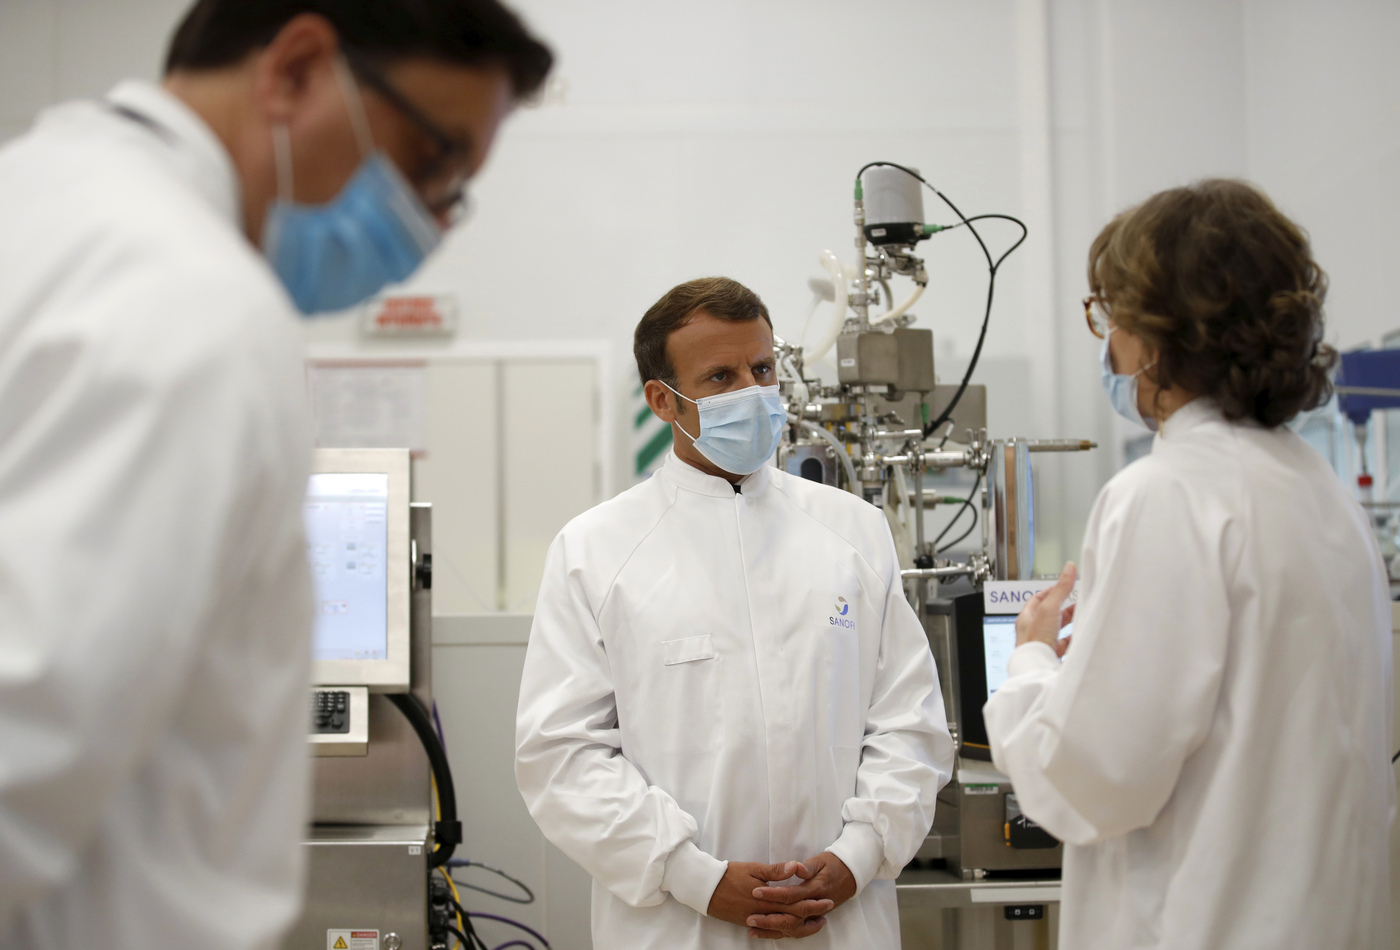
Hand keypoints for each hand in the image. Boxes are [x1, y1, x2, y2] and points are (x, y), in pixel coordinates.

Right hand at [706, 861, 832, 939]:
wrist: (706, 888)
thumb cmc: (730, 874)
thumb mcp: (753, 868)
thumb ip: (775, 871)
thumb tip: (795, 867)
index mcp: (766, 898)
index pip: (795, 904)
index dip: (813, 904)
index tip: (827, 901)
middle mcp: (763, 913)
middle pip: (793, 918)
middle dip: (812, 915)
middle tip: (827, 912)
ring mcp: (756, 920)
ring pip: (783, 928)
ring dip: (801, 927)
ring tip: (814, 923)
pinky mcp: (749, 923)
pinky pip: (770, 931)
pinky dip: (783, 931)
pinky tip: (791, 929)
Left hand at [747, 852, 856, 937]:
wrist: (851, 875)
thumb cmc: (833, 865)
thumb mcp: (820, 861)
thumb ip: (807, 867)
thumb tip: (795, 867)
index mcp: (814, 889)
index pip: (791, 894)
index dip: (772, 894)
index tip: (755, 891)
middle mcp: (814, 905)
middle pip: (790, 917)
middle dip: (768, 918)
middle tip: (749, 917)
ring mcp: (814, 914)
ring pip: (793, 928)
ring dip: (772, 929)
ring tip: (753, 928)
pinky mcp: (813, 918)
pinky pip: (797, 930)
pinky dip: (782, 932)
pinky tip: (766, 932)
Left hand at [1015, 561, 1076, 652]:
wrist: (1036, 668)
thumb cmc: (1036, 640)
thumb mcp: (1049, 609)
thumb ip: (1061, 589)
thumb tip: (1069, 568)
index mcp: (1027, 618)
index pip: (1038, 600)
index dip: (1052, 592)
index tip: (1065, 587)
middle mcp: (1032, 631)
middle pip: (1050, 616)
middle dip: (1065, 609)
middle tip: (1078, 602)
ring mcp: (1041, 645)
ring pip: (1057, 631)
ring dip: (1070, 625)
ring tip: (1082, 618)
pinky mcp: (1051, 657)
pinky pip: (1063, 647)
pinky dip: (1072, 641)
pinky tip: (1079, 639)